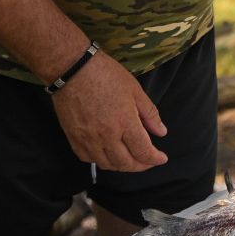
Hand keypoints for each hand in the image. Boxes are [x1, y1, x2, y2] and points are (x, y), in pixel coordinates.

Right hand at [50, 53, 168, 171]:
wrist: (72, 69)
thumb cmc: (105, 74)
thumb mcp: (135, 90)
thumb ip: (149, 114)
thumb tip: (161, 132)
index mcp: (125, 123)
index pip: (143, 152)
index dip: (155, 159)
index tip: (161, 158)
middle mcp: (106, 136)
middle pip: (125, 163)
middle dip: (141, 166)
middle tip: (148, 161)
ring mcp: (88, 139)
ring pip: (106, 164)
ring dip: (121, 166)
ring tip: (130, 159)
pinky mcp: (73, 137)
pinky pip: (87, 158)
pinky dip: (100, 161)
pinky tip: (107, 154)